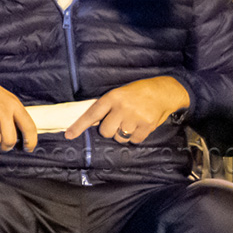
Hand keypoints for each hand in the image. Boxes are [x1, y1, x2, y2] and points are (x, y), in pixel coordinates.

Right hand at [0, 69, 38, 151]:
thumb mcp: (9, 100)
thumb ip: (15, 115)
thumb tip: (20, 136)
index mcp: (15, 106)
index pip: (29, 127)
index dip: (31, 141)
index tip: (28, 148)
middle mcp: (4, 111)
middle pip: (10, 139)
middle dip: (5, 148)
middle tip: (2, 147)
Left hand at [66, 76, 190, 143]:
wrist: (164, 91)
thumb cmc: (137, 93)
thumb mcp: (119, 94)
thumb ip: (107, 108)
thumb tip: (92, 124)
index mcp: (112, 97)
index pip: (91, 114)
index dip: (79, 126)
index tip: (68, 135)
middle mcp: (122, 107)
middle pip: (106, 131)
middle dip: (110, 131)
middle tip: (118, 122)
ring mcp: (135, 117)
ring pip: (119, 138)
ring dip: (123, 135)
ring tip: (131, 123)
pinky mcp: (147, 126)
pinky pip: (134, 141)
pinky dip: (135, 137)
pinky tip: (140, 126)